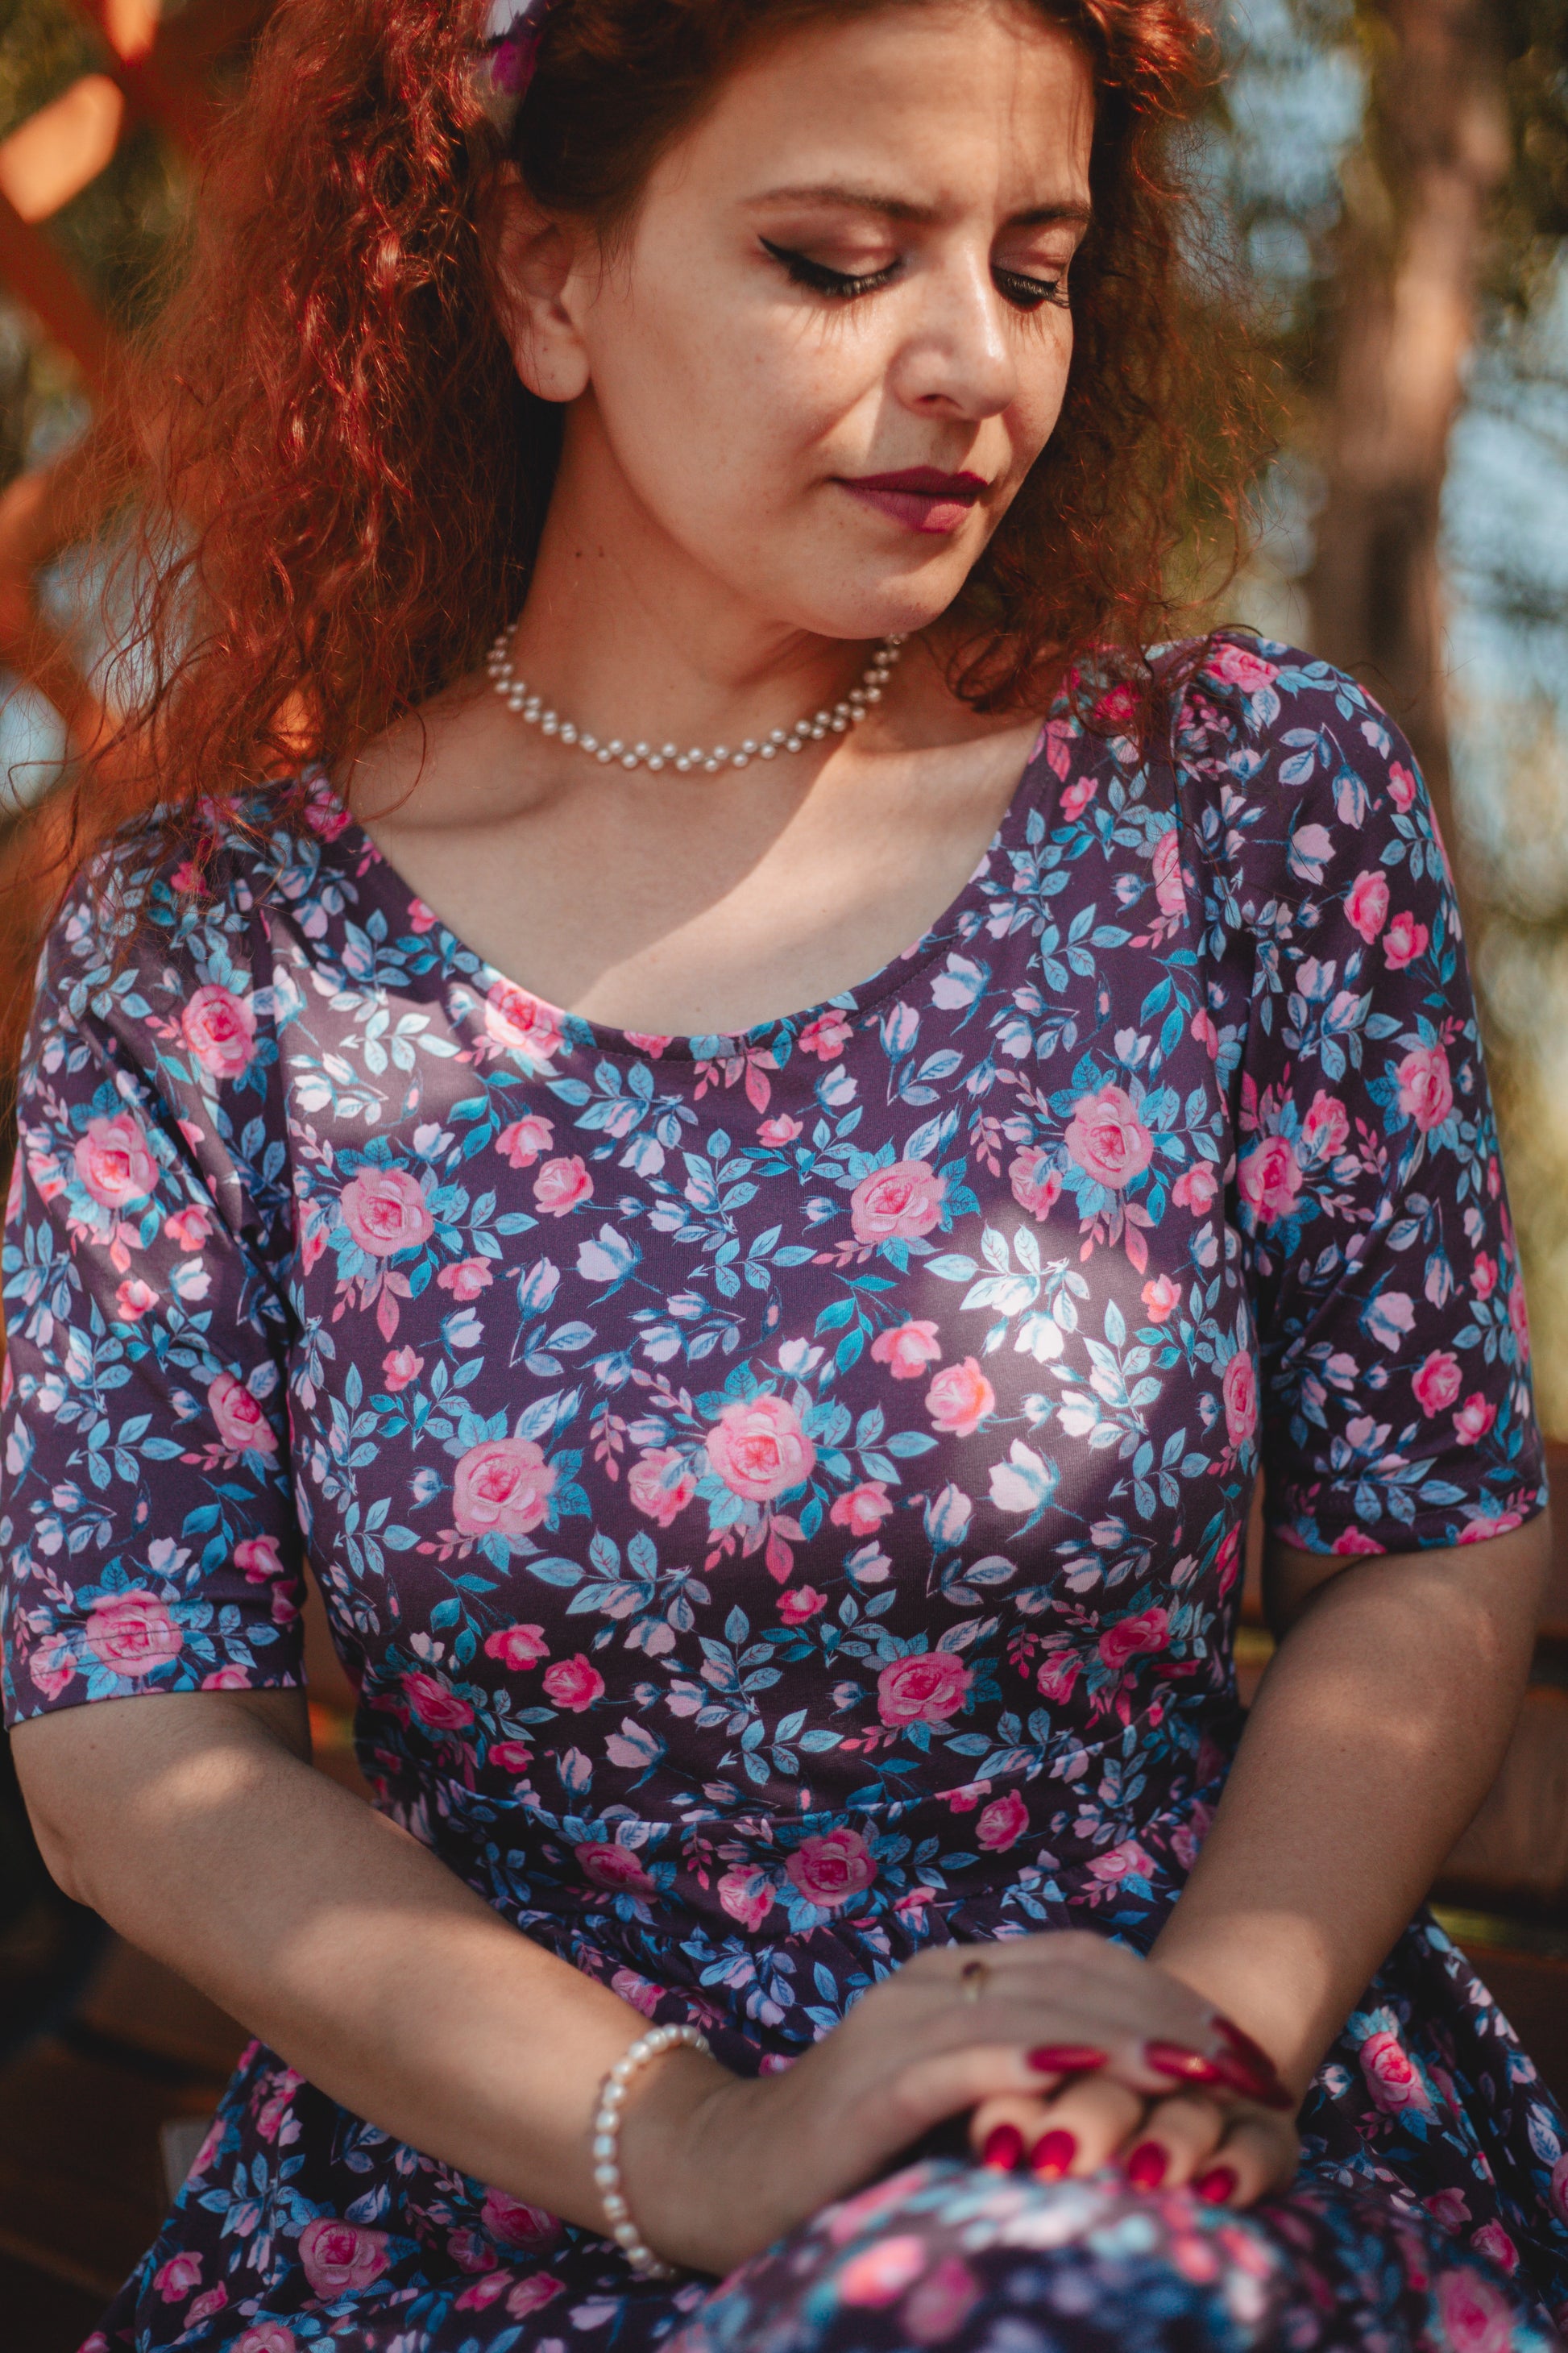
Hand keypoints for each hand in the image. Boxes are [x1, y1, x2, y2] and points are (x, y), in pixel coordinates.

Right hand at [619, 1930, 1299, 2275]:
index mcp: (955, 1977)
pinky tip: (1086, 2071)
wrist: (721, 2173)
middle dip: (1174, 2014)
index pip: (1084, 1960)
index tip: (1246, 2047)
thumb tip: (1137, 2108)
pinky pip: (966, 2058)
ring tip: (1205, 2068)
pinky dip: (1032, 2058)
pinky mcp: (873, 2082)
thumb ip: (1024, 2082)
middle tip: (1254, 2065)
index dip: (1170, 1992)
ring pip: (1036, 2005)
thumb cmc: (848, 2153)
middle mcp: (931, 1981)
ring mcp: (899, 2025)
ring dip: (1129, 2035)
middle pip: (1078, 1972)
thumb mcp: (954, 2104)